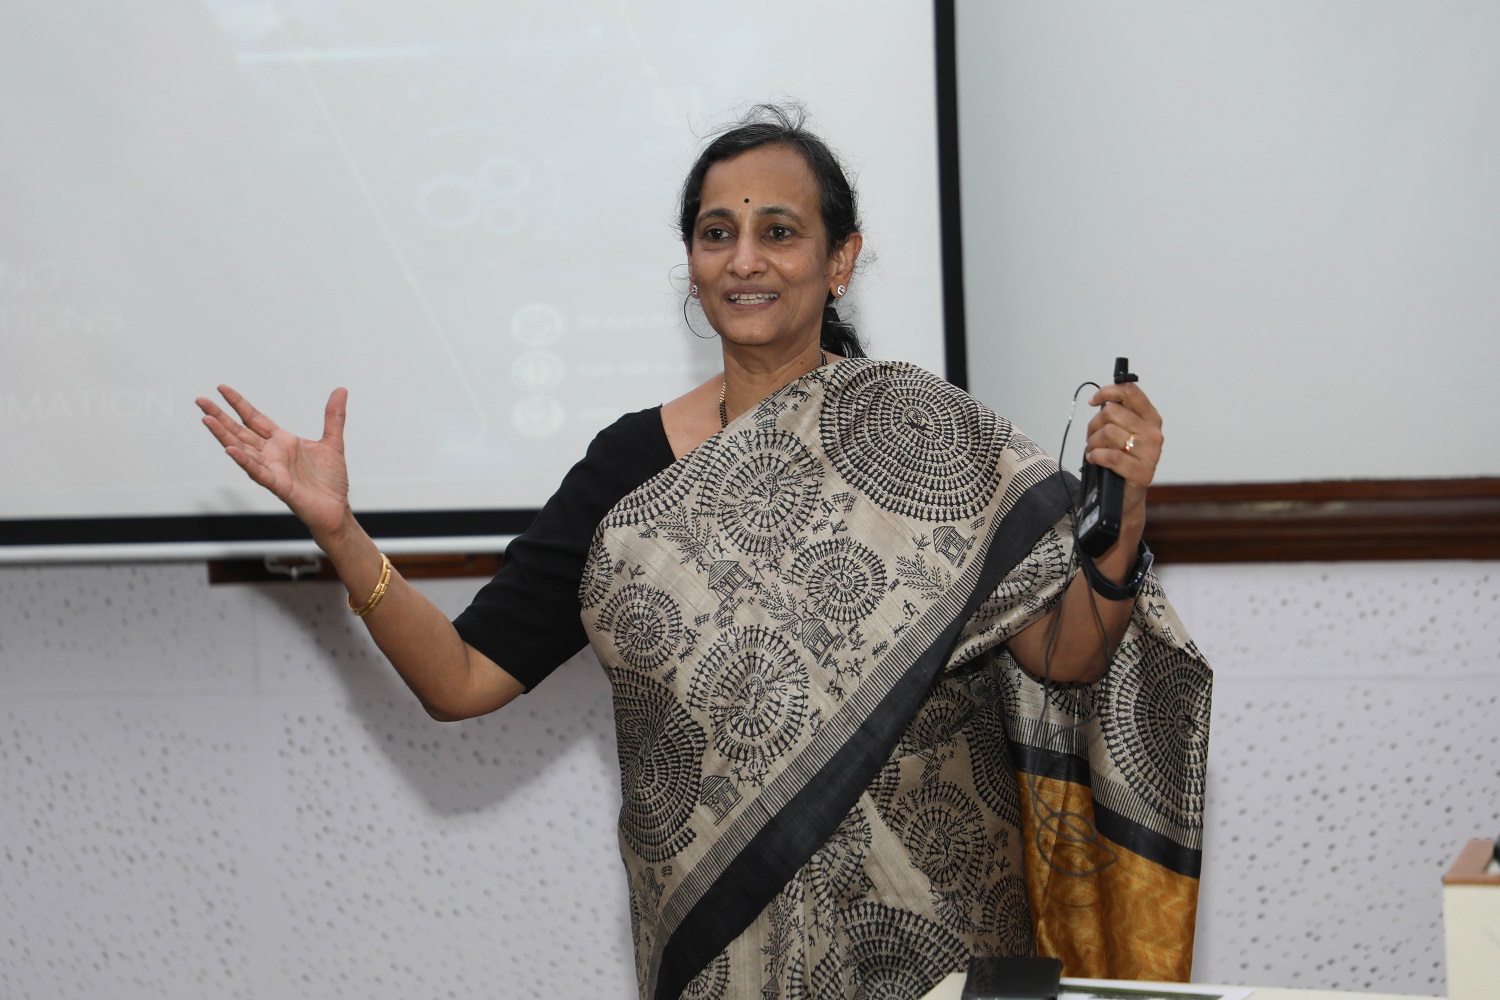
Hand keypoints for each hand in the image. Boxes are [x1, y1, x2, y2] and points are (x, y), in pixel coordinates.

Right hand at [196, 385, 352, 542]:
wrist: (336, 509)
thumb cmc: (330, 481)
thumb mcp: (333, 442)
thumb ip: (334, 416)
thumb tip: (340, 391)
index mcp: (283, 442)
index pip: (255, 418)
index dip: (239, 404)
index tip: (222, 389)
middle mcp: (272, 454)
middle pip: (240, 431)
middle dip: (220, 416)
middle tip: (201, 400)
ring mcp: (272, 469)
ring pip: (242, 449)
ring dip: (223, 435)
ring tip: (207, 419)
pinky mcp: (278, 485)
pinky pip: (257, 472)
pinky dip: (244, 461)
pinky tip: (230, 450)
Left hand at [1084, 381, 1163, 527]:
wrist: (1125, 496)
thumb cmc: (1121, 461)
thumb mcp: (1121, 432)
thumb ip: (1117, 415)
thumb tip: (1100, 399)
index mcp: (1151, 418)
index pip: (1131, 392)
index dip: (1108, 392)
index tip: (1094, 401)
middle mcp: (1154, 433)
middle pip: (1111, 412)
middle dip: (1094, 425)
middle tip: (1093, 438)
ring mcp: (1150, 453)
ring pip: (1107, 432)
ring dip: (1093, 443)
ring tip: (1094, 451)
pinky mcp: (1142, 472)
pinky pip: (1109, 456)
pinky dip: (1095, 456)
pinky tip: (1095, 460)